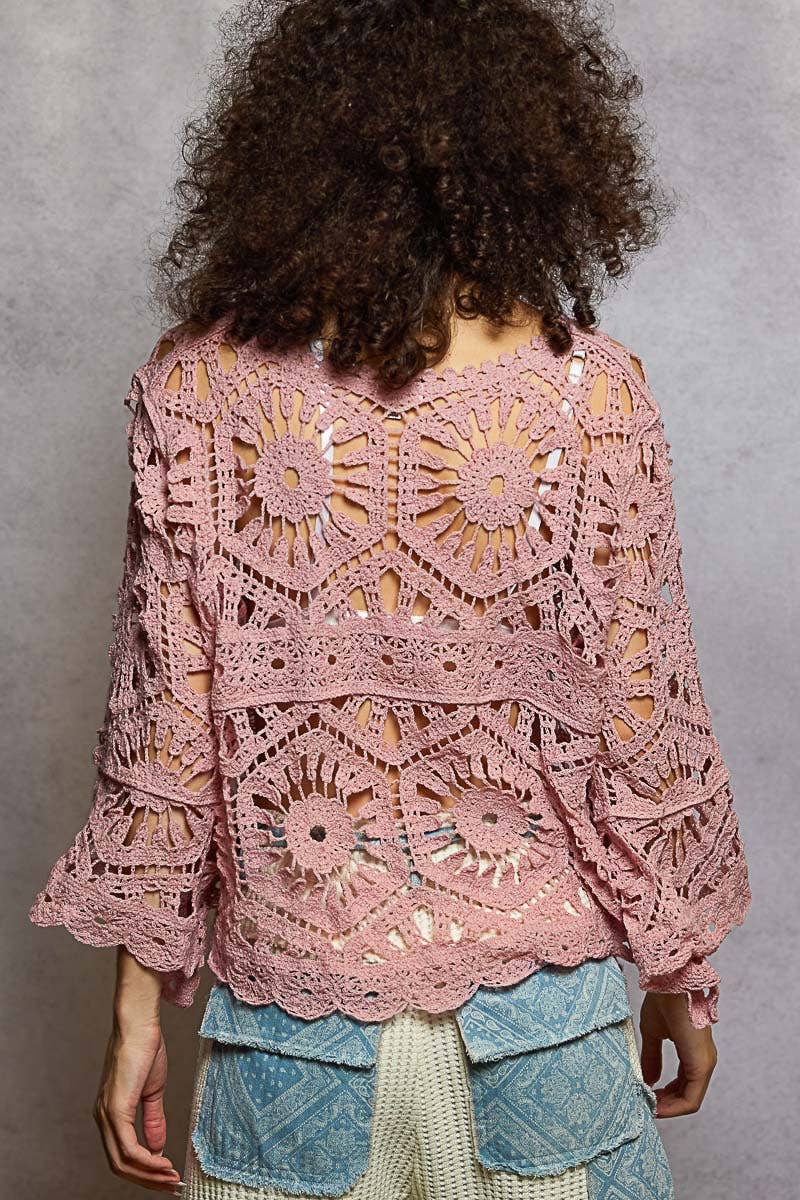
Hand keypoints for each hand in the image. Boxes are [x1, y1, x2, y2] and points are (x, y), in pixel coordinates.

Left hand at [92, 948, 181, 1191]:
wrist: (139, 1025)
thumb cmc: (145, 1049)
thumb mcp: (152, 1091)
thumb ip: (152, 1120)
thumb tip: (157, 1147)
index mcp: (109, 1113)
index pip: (122, 1155)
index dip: (143, 1170)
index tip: (166, 1175)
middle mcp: (102, 1118)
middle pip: (119, 1165)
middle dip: (146, 1179)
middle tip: (170, 1184)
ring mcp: (106, 1115)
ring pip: (122, 1162)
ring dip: (148, 1174)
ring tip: (170, 1176)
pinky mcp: (115, 1110)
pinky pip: (128, 1148)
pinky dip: (147, 1161)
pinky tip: (162, 1162)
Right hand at [639, 991, 717, 1117]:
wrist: (669, 983)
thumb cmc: (663, 1001)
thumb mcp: (653, 1032)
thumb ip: (652, 1057)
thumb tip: (650, 1080)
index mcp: (694, 1052)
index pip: (684, 1086)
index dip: (666, 1097)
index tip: (647, 1097)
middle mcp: (704, 1061)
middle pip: (688, 1096)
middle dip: (666, 1104)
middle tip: (646, 1106)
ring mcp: (705, 1063)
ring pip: (690, 1099)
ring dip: (669, 1107)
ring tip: (649, 1106)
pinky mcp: (701, 1065)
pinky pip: (691, 1097)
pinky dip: (674, 1105)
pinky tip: (656, 1104)